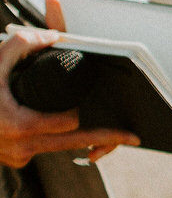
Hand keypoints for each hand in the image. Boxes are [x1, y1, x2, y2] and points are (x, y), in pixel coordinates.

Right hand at [0, 0, 137, 168]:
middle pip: (76, 143)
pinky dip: (55, 140)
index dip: (88, 114)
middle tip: (132, 136)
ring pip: (60, 149)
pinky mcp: (14, 161)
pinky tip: (71, 130)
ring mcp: (17, 157)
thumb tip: (52, 36)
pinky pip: (43, 151)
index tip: (107, 109)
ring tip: (110, 133)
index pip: (71, 123)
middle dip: (104, 138)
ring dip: (80, 139)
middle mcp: (21, 147)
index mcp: (19, 125)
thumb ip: (21, 44)